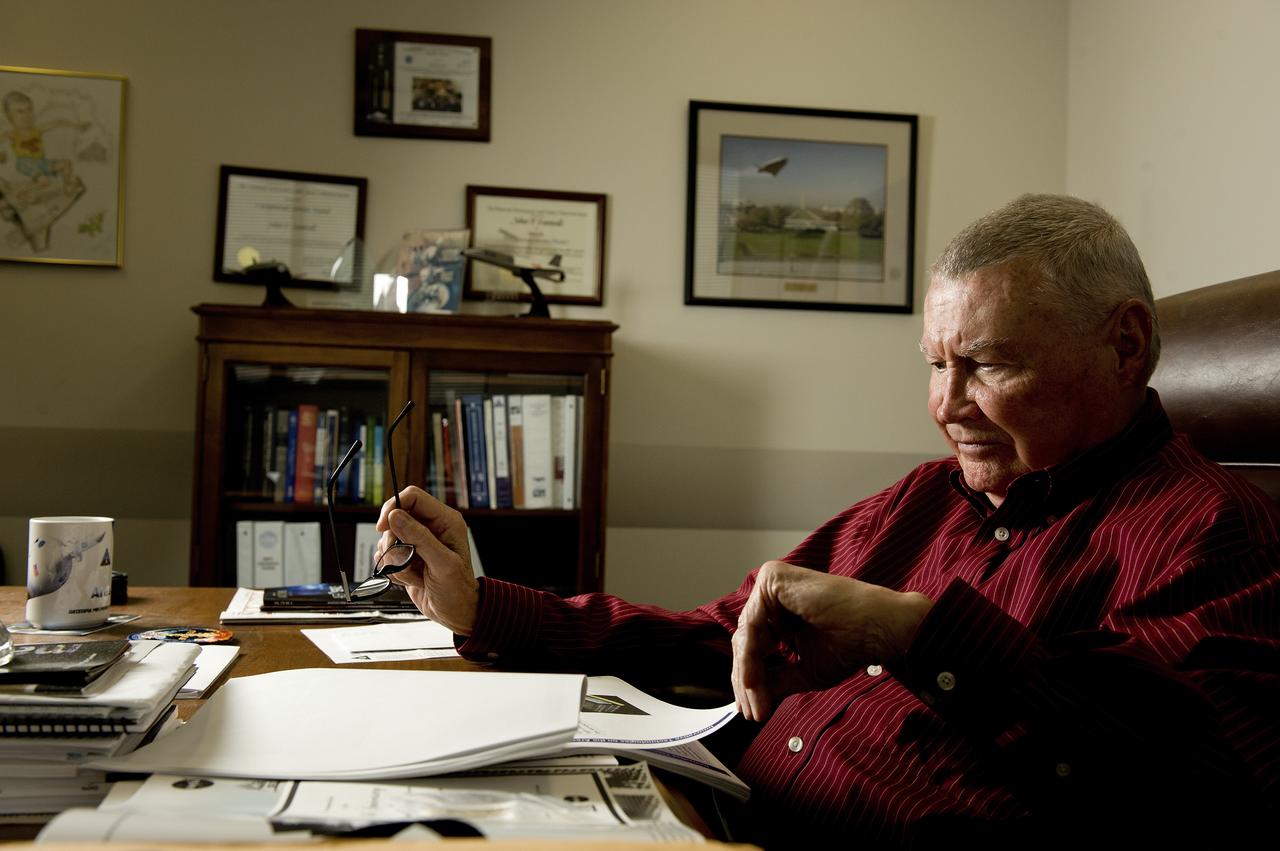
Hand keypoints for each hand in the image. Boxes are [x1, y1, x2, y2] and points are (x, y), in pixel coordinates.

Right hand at [375, 486, 478, 634]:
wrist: (456, 613)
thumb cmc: (457, 590)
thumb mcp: (442, 564)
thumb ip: (419, 538)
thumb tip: (395, 516)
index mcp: (445, 520)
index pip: (412, 497)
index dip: (393, 507)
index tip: (383, 528)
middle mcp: (431, 527)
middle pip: (395, 517)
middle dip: (392, 541)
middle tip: (404, 560)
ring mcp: (417, 542)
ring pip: (388, 538)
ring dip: (393, 559)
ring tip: (414, 573)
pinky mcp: (407, 557)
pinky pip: (386, 554)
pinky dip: (391, 568)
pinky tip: (409, 579)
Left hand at [731, 561, 932, 721]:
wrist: (878, 630)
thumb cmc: (850, 645)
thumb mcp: (804, 669)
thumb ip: (776, 680)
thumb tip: (750, 700)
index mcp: (781, 609)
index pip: (755, 645)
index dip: (751, 680)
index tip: (753, 711)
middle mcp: (773, 592)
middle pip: (747, 641)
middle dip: (747, 682)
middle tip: (750, 713)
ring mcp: (772, 582)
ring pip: (747, 636)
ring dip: (748, 676)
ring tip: (756, 705)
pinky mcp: (773, 579)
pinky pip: (753, 624)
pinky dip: (751, 657)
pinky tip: (754, 683)